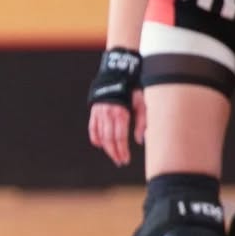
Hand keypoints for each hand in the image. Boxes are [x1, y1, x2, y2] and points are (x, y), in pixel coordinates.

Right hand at [86, 48, 144, 164]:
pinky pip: (92, 127)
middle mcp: (108, 115)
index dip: (122, 150)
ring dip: (106, 148)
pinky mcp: (95, 110)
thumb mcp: (142, 103)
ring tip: (113, 155)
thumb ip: (141, 122)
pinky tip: (98, 144)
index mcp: (121, 114)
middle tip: (120, 161)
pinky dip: (95, 137)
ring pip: (101, 135)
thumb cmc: (133, 89)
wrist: (118, 73)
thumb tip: (140, 140)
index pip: (120, 138)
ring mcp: (100, 113)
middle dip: (114, 152)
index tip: (125, 159)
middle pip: (109, 139)